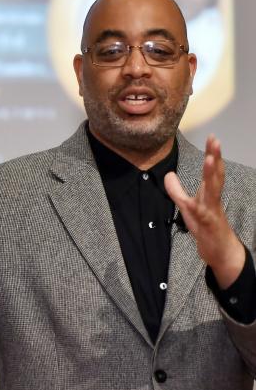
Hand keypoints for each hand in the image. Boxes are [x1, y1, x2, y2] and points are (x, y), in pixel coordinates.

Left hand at [164, 135, 244, 288]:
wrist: (220, 251)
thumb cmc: (205, 226)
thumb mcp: (187, 205)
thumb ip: (177, 190)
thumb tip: (168, 174)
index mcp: (209, 193)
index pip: (212, 170)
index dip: (212, 154)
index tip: (213, 137)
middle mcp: (213, 198)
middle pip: (215, 175)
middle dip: (215, 157)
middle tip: (215, 140)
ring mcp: (211, 211)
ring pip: (212, 191)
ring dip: (211, 175)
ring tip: (209, 159)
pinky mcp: (207, 225)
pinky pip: (200, 215)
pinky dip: (195, 207)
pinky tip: (191, 202)